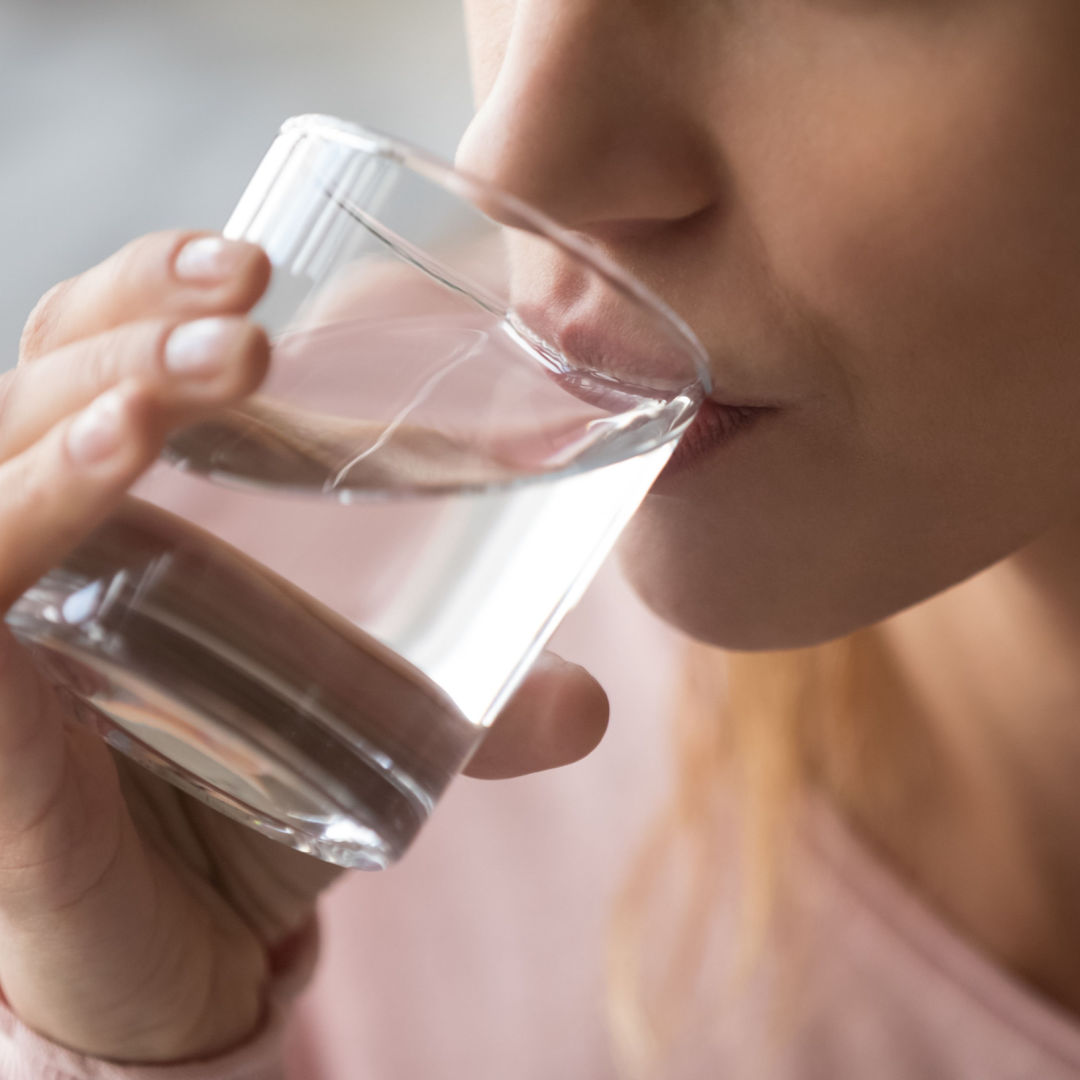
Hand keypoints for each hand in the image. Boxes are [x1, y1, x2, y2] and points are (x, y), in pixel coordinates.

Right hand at [0, 233, 607, 1063]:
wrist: (178, 947)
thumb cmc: (249, 803)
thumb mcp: (366, 727)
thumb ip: (468, 709)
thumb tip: (587, 707)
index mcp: (127, 512)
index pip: (97, 354)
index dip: (149, 289)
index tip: (255, 262)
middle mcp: (43, 543)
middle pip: (44, 375)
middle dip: (137, 319)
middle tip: (250, 301)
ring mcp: (0, 620)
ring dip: (93, 392)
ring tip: (212, 376)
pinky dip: (30, 508)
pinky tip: (121, 460)